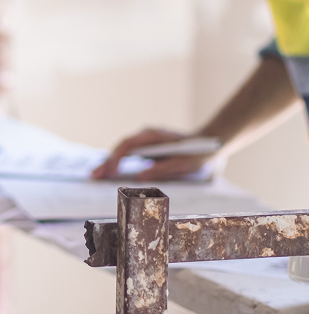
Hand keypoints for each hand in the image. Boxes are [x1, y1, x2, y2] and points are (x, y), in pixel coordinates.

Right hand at [92, 127, 217, 180]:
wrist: (208, 144)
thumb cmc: (196, 153)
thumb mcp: (182, 164)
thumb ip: (162, 169)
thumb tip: (140, 177)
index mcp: (153, 136)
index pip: (128, 144)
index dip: (116, 157)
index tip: (109, 170)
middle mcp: (146, 136)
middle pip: (121, 148)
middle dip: (107, 162)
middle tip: (94, 176)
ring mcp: (146, 141)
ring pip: (123, 151)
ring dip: (110, 163)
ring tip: (96, 176)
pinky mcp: (148, 149)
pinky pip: (129, 155)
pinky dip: (118, 163)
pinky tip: (110, 173)